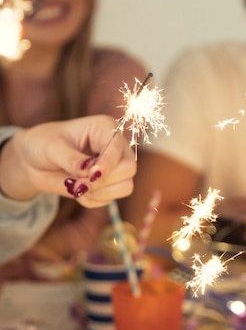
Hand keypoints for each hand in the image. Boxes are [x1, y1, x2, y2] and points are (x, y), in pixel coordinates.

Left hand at [0, 115, 136, 206]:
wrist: (32, 162)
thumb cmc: (41, 144)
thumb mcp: (51, 148)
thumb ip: (71, 159)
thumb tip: (89, 171)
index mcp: (106, 129)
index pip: (119, 150)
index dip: (107, 165)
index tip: (90, 175)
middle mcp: (116, 147)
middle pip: (129, 169)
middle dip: (103, 181)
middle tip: (79, 182)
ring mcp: (115, 168)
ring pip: (125, 187)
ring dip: (99, 192)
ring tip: (76, 186)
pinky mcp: (109, 186)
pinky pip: (110, 200)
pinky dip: (91, 200)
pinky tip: (76, 190)